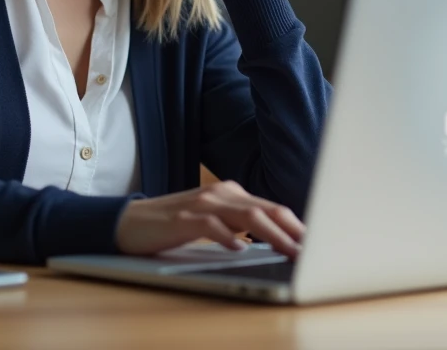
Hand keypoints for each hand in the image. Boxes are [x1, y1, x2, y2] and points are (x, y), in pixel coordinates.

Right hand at [115, 180, 304, 257]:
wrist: (129, 222)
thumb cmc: (175, 225)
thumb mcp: (213, 222)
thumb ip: (240, 226)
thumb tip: (275, 242)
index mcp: (231, 194)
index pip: (272, 208)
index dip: (297, 225)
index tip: (317, 244)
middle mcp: (221, 194)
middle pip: (265, 210)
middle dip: (293, 230)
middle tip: (314, 250)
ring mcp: (201, 204)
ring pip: (245, 216)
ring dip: (271, 235)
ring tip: (289, 251)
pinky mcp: (182, 219)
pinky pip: (210, 226)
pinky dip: (227, 237)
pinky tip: (239, 249)